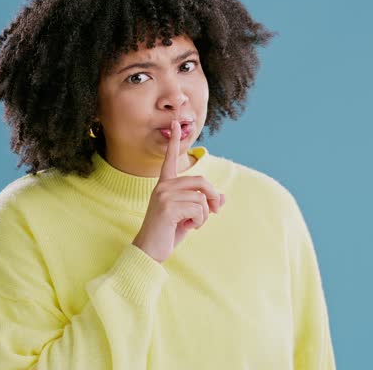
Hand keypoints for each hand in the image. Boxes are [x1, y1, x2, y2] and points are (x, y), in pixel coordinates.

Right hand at [131, 120, 225, 262]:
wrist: (150, 251)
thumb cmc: (168, 233)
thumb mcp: (190, 217)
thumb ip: (204, 205)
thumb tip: (223, 196)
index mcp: (165, 185)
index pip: (169, 160)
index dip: (174, 141)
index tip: (175, 122)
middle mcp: (163, 187)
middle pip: (201, 182)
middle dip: (213, 197)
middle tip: (215, 212)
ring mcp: (165, 195)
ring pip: (202, 199)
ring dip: (204, 216)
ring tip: (193, 224)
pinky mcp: (168, 207)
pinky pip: (198, 209)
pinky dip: (200, 221)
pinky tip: (189, 227)